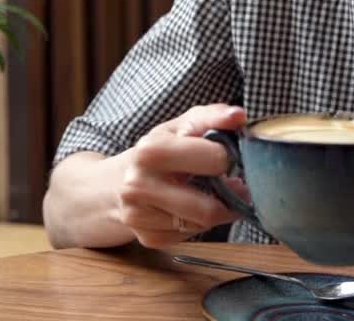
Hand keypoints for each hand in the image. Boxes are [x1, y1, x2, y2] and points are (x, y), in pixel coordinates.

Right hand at [114, 104, 249, 248]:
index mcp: (150, 151)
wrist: (114, 184)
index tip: (230, 157)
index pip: (214, 160)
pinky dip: (198, 224)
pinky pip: (190, 236)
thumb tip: (239, 116)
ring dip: (216, 211)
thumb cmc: (157, 152)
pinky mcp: (146, 237)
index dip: (229, 159)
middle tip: (233, 184)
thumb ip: (212, 117)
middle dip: (229, 196)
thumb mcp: (180, 126)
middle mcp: (139, 185)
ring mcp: (139, 215)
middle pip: (209, 208)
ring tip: (212, 195)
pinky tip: (190, 210)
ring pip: (202, 225)